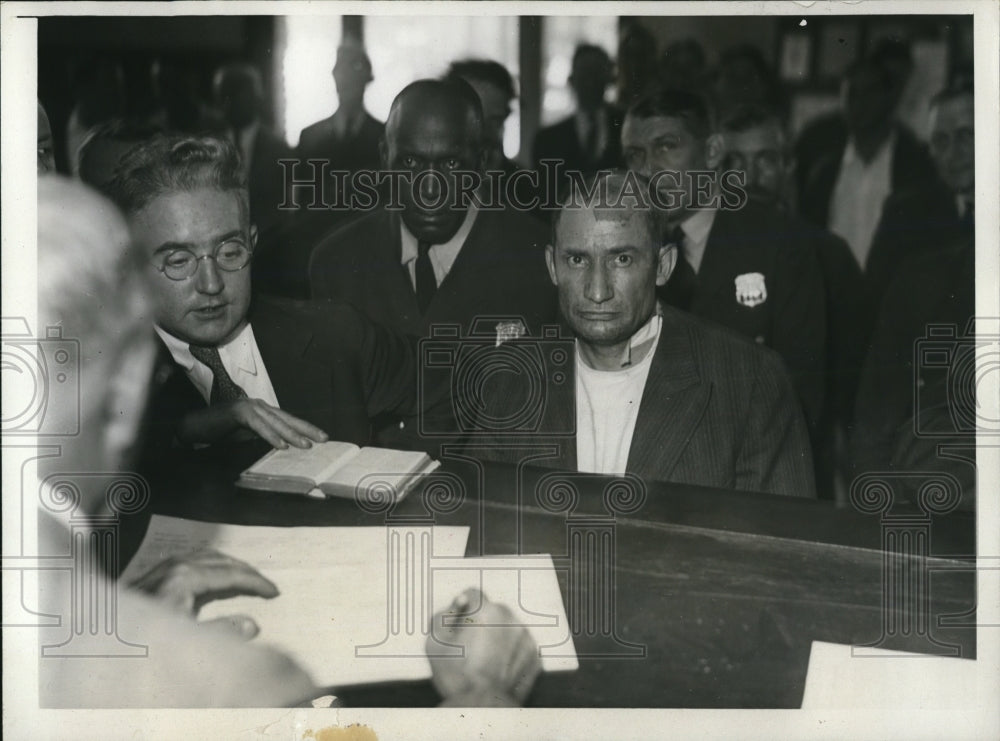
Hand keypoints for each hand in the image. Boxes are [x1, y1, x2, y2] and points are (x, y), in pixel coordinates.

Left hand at [128, 549, 278, 638]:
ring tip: (245, 578)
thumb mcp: (186, 639)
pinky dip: (211, 564)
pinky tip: (213, 576)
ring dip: (229, 565)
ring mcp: (163, 567)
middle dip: (246, 571)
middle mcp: (176, 566)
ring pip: (206, 556)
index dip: (256, 582)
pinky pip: (192, 559)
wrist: (97, 642)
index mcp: (187, 578)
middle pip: (221, 560)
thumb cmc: (140, 643)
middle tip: (265, 584)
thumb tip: (252, 625)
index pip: (231, 574)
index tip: (274, 592)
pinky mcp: (154, 574)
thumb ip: (221, 633)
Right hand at [177, 398, 327, 448]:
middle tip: (324, 438)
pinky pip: (258, 426)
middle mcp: (258, 406)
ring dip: (291, 434)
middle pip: (287, 418)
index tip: (321, 437)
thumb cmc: (219, 432)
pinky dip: (270, 435)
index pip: (288, 420)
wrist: (192, 426)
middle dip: (306, 429)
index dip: (304, 428)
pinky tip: (281, 445)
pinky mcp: (237, 412)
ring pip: (275, 422)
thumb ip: (263, 437)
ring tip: (307, 445)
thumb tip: (283, 447)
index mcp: (262, 411)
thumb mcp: (246, 436)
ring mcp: (248, 407)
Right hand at [427, 588, 540, 705]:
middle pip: (491, 611)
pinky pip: (518, 645)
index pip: (472, 594)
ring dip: (497, 637)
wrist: (482, 707)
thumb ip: (443, 615)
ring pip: (507, 628)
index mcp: (485, 610)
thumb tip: (459, 602)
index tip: (460, 627)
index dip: (462, 610)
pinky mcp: (534, 654)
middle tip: (470, 648)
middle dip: (481, 623)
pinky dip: (509, 653)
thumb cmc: (457, 676)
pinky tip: (497, 668)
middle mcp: (509, 618)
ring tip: (484, 661)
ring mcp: (525, 637)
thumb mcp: (434, 642)